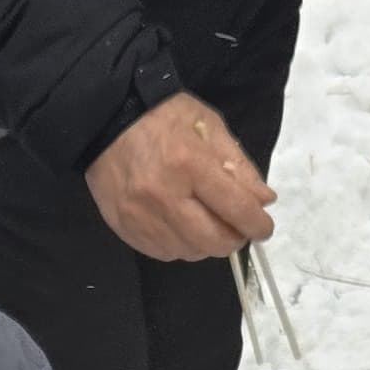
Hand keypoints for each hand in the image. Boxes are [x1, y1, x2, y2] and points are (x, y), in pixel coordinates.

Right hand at [84, 93, 274, 261]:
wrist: (106, 117)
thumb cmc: (162, 117)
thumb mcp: (209, 127)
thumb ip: (238, 166)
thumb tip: (263, 202)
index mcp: (189, 164)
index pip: (236, 209)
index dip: (257, 225)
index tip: (263, 227)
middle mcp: (163, 195)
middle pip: (213, 241)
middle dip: (233, 239)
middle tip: (235, 227)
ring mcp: (140, 215)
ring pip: (189, 252)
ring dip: (205, 244)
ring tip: (204, 222)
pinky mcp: (124, 226)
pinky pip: (163, 253)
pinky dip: (179, 245)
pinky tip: (180, 226)